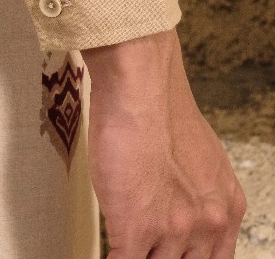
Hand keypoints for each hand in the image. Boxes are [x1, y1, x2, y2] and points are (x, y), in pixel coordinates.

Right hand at [80, 27, 247, 258]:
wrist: (141, 87)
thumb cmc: (159, 105)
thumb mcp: (198, 156)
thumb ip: (193, 188)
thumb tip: (175, 196)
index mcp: (225, 207)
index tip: (172, 253)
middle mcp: (206, 224)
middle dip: (162, 256)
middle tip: (146, 247)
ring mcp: (171, 230)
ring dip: (138, 256)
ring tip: (122, 244)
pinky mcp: (134, 227)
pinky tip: (105, 252)